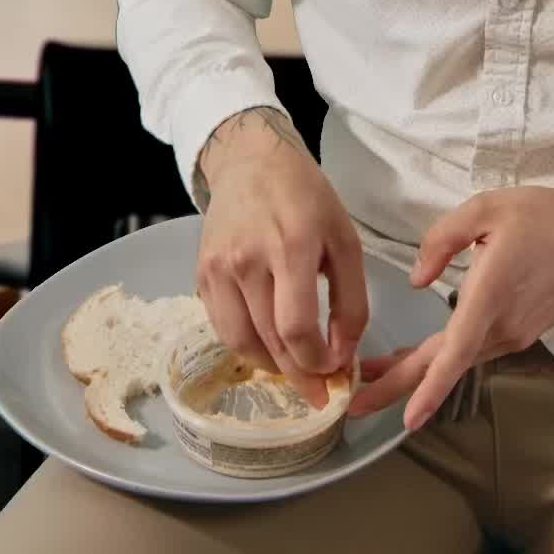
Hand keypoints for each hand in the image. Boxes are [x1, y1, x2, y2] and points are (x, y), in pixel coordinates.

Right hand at [195, 121, 368, 410]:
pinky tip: (270, 346)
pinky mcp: (201, 275)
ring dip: (271, 367)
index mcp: (291, 246)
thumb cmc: (306, 198)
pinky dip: (248, 346)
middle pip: (269, 341)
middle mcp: (247, 260)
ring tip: (295, 370)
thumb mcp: (345, 240)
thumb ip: (352, 301)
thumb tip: (343, 355)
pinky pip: (224, 327)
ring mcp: (218, 269)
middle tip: (318, 391)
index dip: (316, 361)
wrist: (250, 161)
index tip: (335, 371)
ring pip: (241, 343)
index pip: (296, 327)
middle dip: (298, 374)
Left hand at [347, 178, 553, 431]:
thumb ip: (442, 239)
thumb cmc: (544, 216)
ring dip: (419, 370)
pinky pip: (476, 350)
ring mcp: (514, 334)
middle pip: (446, 366)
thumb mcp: (486, 208)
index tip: (405, 419)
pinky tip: (424, 355)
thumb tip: (417, 281)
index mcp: (490, 293)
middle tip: (355, 404)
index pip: (455, 351)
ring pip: (459, 359)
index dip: (429, 387)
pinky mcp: (521, 332)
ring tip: (376, 373)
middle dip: (399, 388)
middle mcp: (502, 325)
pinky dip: (445, 358)